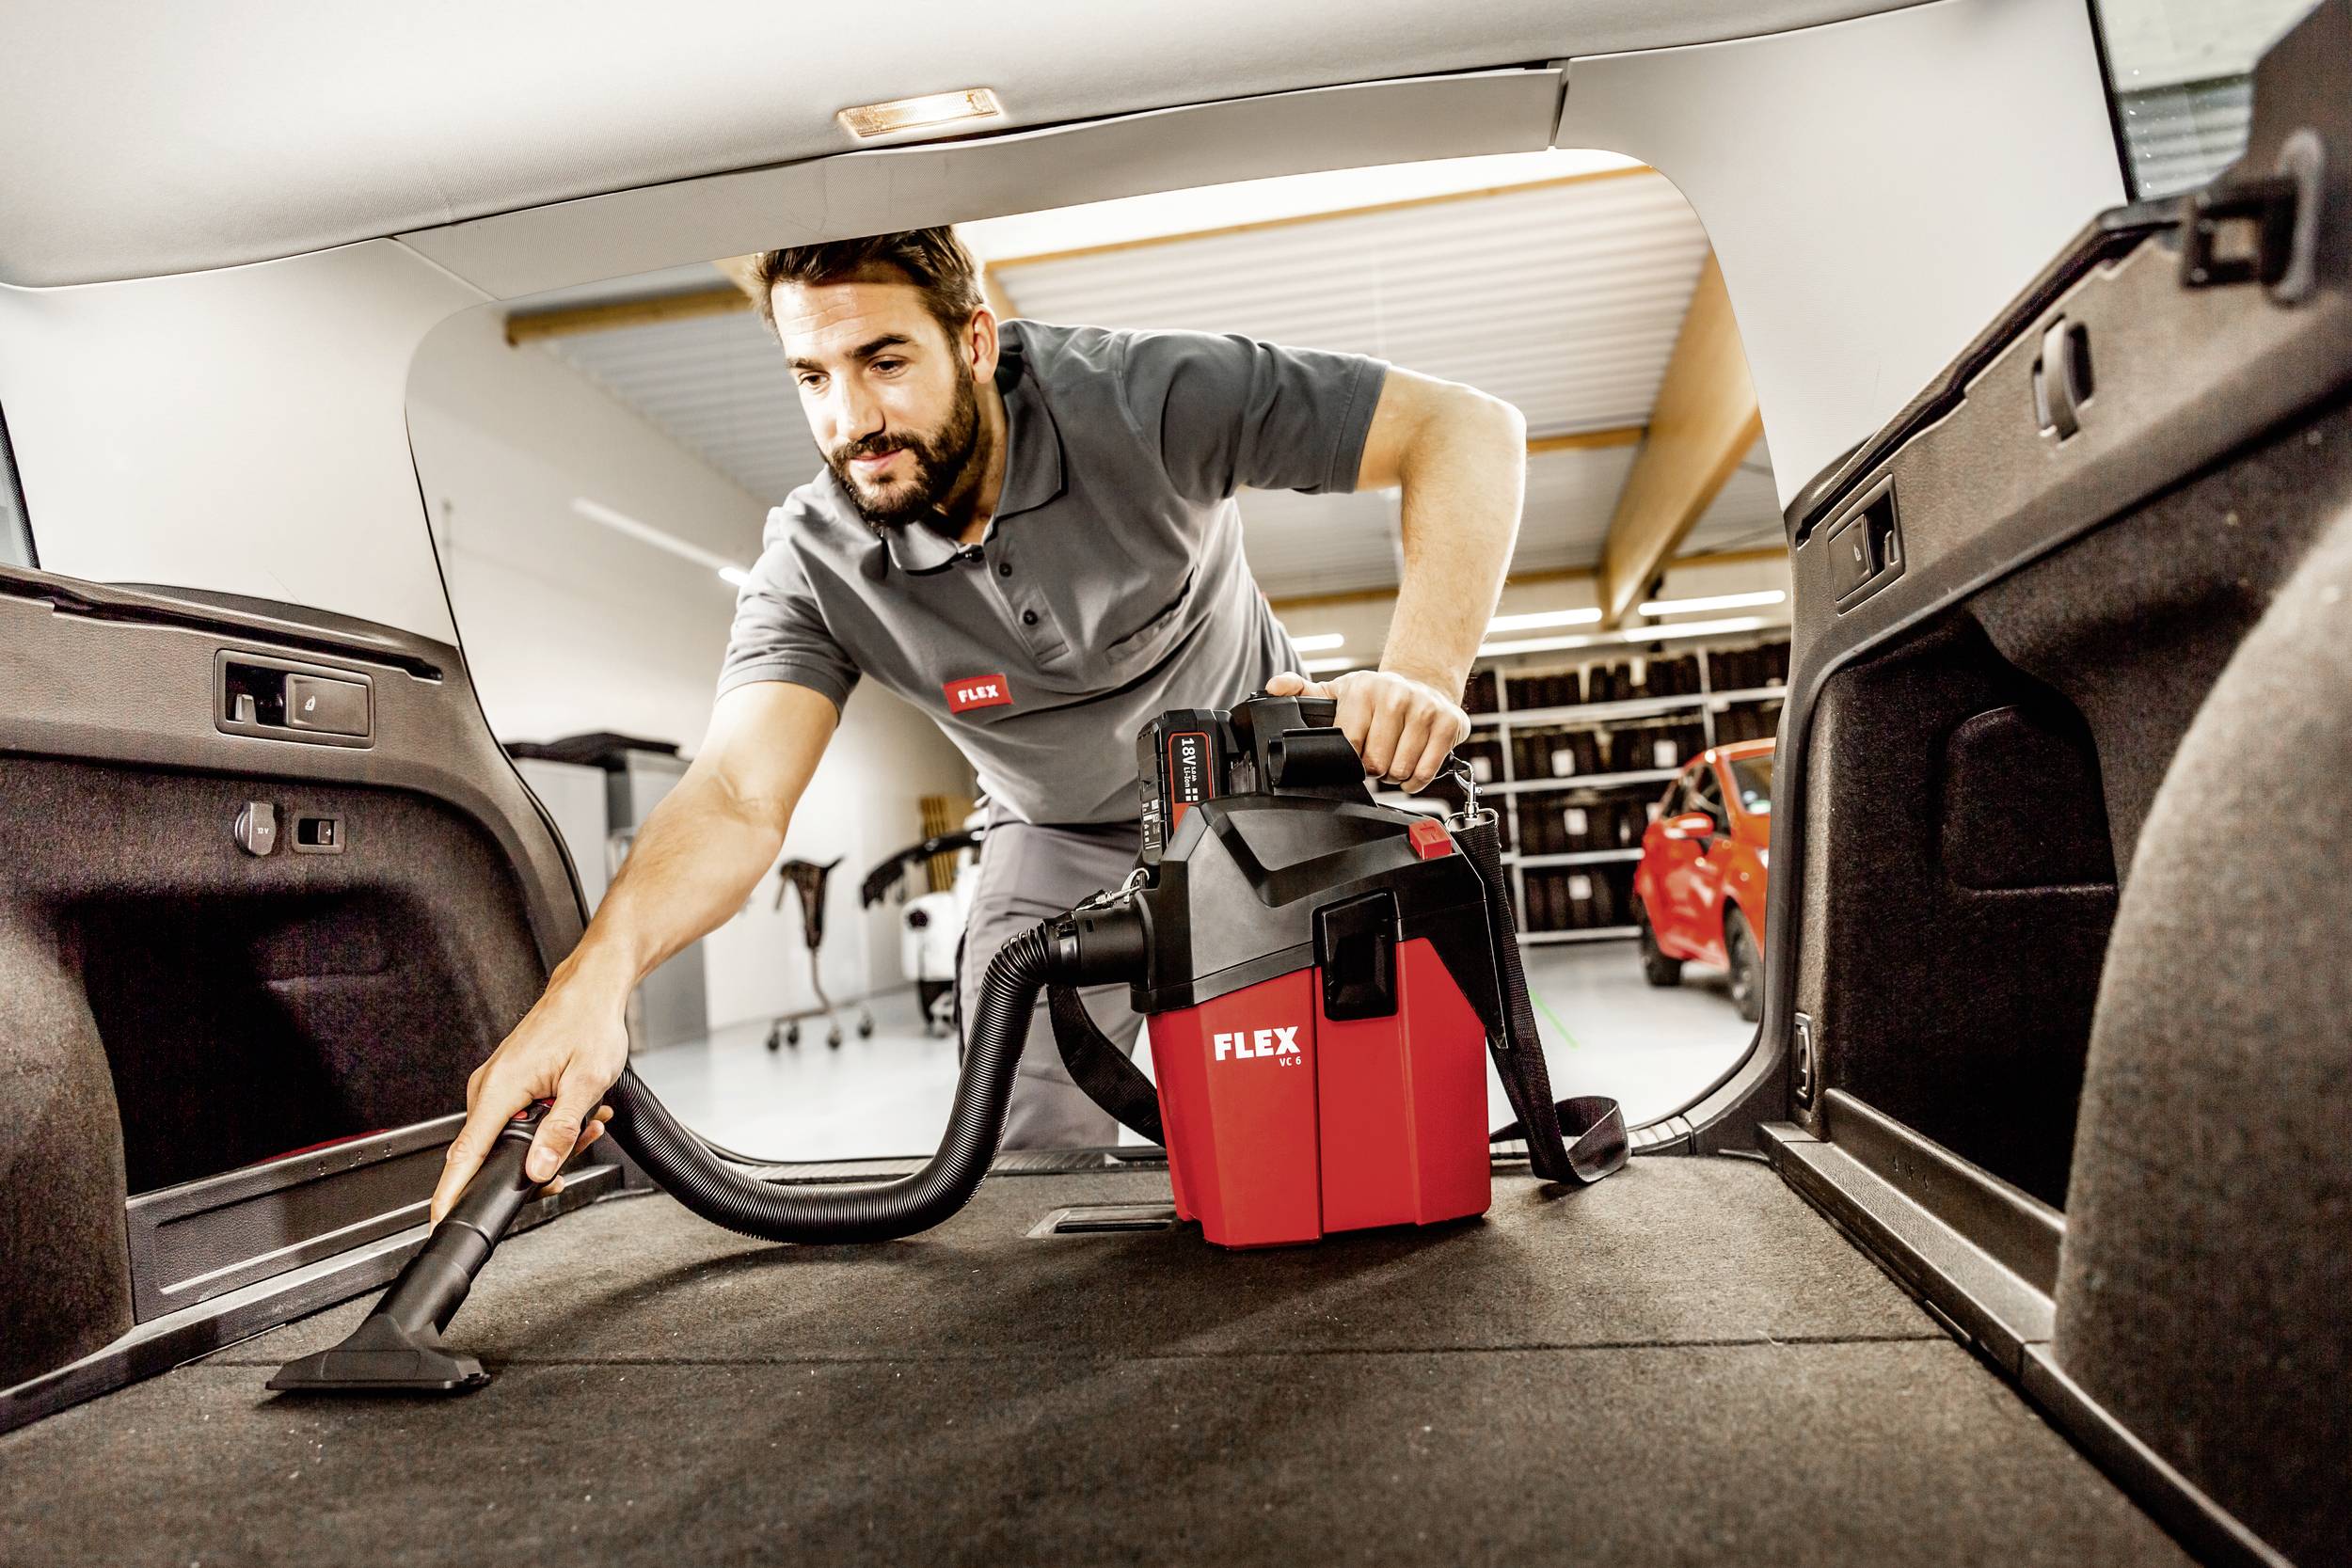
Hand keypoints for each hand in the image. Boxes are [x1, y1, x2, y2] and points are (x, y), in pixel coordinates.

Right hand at [430, 972, 627, 1225]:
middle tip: (576, 1149)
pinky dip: (546, 1123)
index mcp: (500, 1087)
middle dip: (535, 1162)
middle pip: (493, 1152)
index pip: (467, 1154)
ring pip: (510, 1137)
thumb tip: (540, 1167)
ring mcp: (496, 1085)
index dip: (453, 1191)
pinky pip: (517, 1119)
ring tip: (588, 1122)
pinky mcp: (507, 1083)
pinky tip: (576, 1112)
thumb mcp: (587, 1081)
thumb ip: (562, 1129)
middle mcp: (488, 1087)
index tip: (442, 1218)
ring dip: (548, 1139)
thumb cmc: (588, 1022)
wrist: (590, 989)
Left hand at [1265, 667, 1469, 792]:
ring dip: (1393, 775)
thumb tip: (1273, 688)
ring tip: (1393, 758)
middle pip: (1374, 762)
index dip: (1349, 758)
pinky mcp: (1449, 724)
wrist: (1425, 681)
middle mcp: (1395, 696)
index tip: (1354, 752)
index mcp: (1364, 690)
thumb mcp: (1340, 690)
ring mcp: (1424, 709)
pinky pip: (1426, 772)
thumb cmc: (1378, 694)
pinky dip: (1415, 780)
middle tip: (1376, 757)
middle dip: (1372, 769)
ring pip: (1400, 770)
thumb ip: (1303, 691)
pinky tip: (1410, 767)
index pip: (1348, 745)